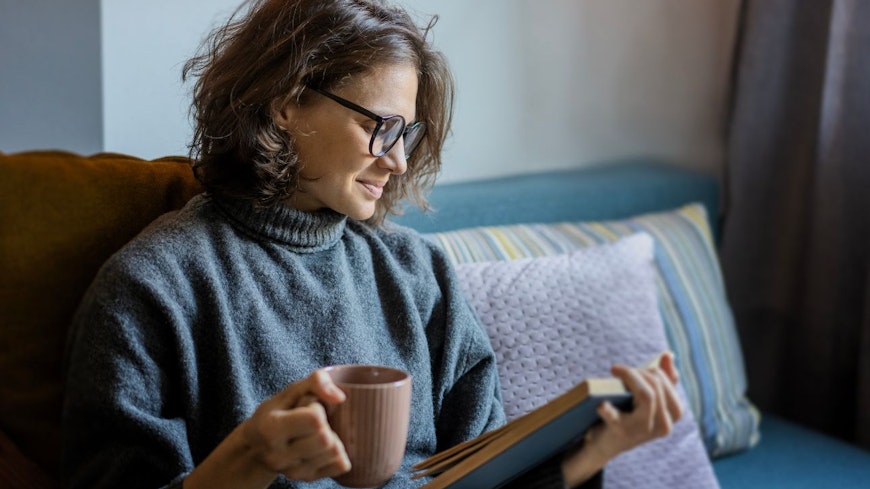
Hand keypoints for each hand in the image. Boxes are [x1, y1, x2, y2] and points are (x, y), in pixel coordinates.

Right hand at [240, 370, 351, 481]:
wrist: (257, 446)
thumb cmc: (277, 412)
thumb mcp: (291, 390)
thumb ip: (316, 381)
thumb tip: (340, 397)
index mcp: (271, 429)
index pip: (315, 420)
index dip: (317, 408)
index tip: (306, 408)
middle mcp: (279, 456)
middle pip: (326, 439)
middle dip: (326, 425)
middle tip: (312, 421)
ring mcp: (293, 471)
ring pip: (336, 453)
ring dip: (333, 438)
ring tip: (315, 433)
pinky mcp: (306, 479)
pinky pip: (341, 465)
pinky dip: (338, 453)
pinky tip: (322, 446)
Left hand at [561, 352, 681, 486]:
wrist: (604, 444)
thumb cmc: (627, 414)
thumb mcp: (648, 398)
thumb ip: (662, 378)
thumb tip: (668, 354)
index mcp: (672, 415)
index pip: (668, 384)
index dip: (653, 371)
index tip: (636, 368)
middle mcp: (664, 426)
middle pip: (656, 387)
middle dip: (638, 372)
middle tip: (619, 370)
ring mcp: (643, 430)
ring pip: (647, 395)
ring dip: (629, 378)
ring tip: (615, 373)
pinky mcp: (622, 433)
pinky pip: (617, 417)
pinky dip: (607, 409)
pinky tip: (602, 405)